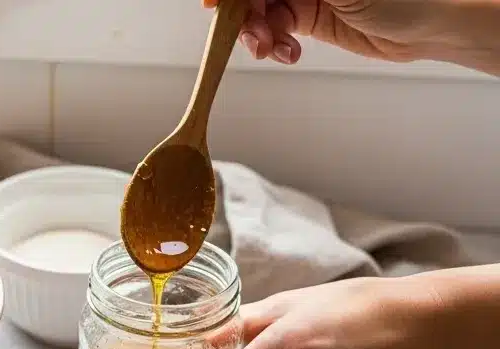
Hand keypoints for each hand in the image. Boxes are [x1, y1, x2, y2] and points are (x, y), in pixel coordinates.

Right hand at [202, 0, 457, 65]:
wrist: (427, 25)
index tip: (212, 4)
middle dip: (244, 16)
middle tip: (253, 36)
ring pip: (260, 13)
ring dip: (258, 36)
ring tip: (273, 50)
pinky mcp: (309, 17)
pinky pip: (276, 31)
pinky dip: (275, 46)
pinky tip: (289, 53)